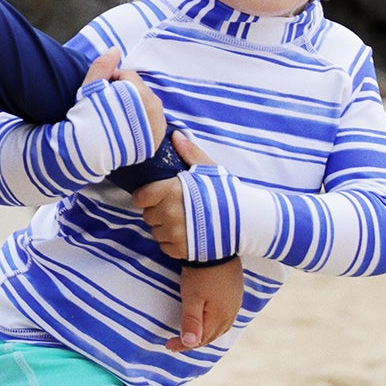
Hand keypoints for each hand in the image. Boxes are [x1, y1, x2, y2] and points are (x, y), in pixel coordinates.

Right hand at [83, 47, 165, 148]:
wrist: (85, 154)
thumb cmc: (85, 120)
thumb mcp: (89, 88)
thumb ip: (102, 67)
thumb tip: (115, 49)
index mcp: (139, 94)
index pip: (128, 76)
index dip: (111, 80)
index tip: (100, 92)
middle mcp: (153, 109)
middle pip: (139, 91)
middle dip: (125, 94)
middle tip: (106, 106)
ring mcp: (157, 127)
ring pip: (147, 106)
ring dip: (134, 107)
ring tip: (115, 117)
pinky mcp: (155, 141)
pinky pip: (153, 124)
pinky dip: (142, 122)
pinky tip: (127, 127)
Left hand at [132, 130, 213, 256]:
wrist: (245, 223)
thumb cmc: (225, 194)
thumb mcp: (209, 169)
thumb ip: (189, 153)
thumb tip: (175, 136)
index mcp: (171, 191)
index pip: (140, 197)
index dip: (147, 196)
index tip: (157, 196)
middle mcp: (169, 213)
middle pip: (148, 215)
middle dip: (158, 212)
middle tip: (177, 208)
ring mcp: (175, 234)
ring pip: (156, 232)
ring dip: (165, 228)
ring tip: (185, 221)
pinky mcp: (180, 250)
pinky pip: (165, 246)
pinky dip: (173, 242)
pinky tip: (188, 234)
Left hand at [169, 257, 243, 349]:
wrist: (217, 247)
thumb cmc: (201, 272)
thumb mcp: (192, 297)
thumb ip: (191, 321)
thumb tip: (190, 344)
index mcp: (220, 316)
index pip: (201, 339)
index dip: (184, 345)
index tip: (168, 346)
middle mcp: (231, 312)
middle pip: (212, 335)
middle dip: (194, 342)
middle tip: (176, 343)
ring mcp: (235, 302)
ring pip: (220, 327)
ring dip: (205, 334)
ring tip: (191, 335)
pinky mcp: (235, 293)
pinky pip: (225, 317)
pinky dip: (214, 324)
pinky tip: (208, 320)